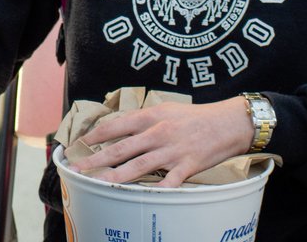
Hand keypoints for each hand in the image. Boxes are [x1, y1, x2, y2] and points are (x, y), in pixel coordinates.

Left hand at [70, 96, 252, 186]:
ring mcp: (172, 151)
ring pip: (139, 165)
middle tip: (79, 167)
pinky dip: (157, 189)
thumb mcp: (165, 109)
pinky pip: (169, 181)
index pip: (116, 126)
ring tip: (99, 182)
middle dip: (97, 158)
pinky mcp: (188, 165)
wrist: (228, 123)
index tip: (80, 143)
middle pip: (121, 148)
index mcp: (150, 117)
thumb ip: (143, 120)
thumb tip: (119, 128)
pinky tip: (143, 197)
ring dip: (116, 176)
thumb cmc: (194, 116)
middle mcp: (158, 133)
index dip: (96, 135)